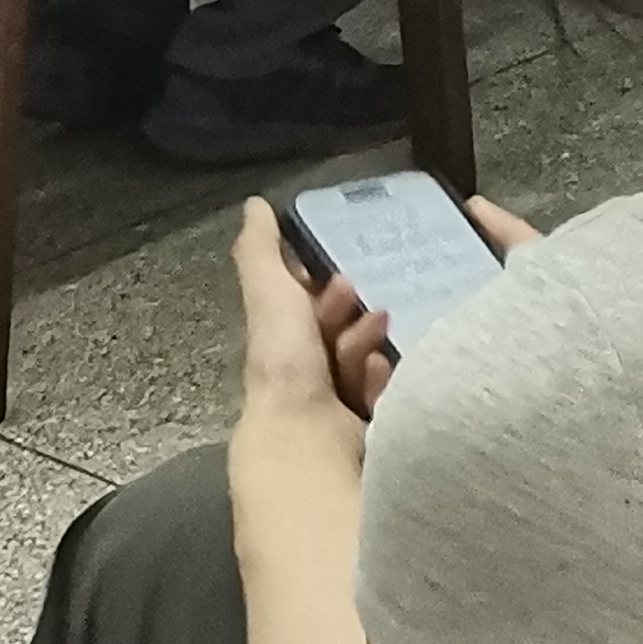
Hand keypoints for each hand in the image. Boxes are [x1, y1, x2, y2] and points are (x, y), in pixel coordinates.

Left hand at [229, 199, 365, 450]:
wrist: (304, 437)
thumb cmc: (284, 366)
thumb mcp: (270, 296)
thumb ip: (263, 253)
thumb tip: (254, 206)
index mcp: (284, 345)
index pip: (311, 308)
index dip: (331, 288)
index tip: (348, 277)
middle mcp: (308, 373)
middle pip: (346, 331)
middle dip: (361, 315)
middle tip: (372, 308)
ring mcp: (338, 402)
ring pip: (370, 359)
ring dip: (374, 343)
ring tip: (379, 336)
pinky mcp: (369, 424)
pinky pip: (388, 391)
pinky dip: (386, 378)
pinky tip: (382, 372)